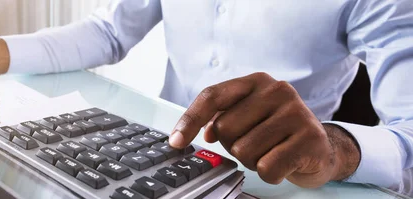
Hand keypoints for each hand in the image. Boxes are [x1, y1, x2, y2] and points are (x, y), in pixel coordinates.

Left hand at [168, 72, 360, 187]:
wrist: (320, 147)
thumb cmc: (277, 131)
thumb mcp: (250, 116)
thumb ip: (223, 117)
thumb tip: (205, 132)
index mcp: (256, 81)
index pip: (212, 96)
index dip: (189, 120)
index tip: (175, 142)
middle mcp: (277, 90)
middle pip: (225, 128)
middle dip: (234, 145)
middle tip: (255, 144)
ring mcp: (296, 112)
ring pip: (243, 151)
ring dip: (252, 161)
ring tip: (271, 152)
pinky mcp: (309, 138)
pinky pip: (267, 168)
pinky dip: (270, 174)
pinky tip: (284, 163)